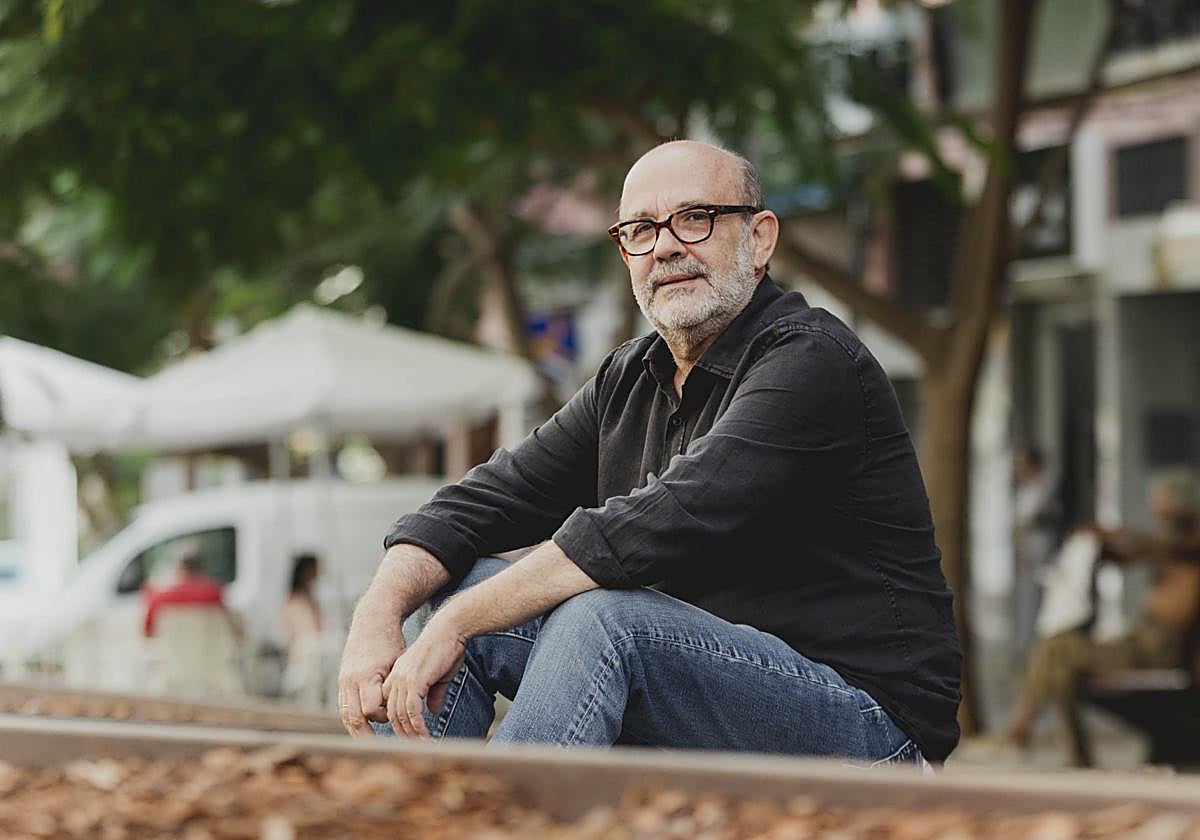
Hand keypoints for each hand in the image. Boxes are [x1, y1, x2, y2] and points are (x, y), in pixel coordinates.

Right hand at [337, 596, 405, 737]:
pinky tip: (363, 728)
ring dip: (357, 731)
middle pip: (354, 718)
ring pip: (346, 715)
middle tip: (380, 750)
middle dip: (366, 736)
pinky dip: (352, 719)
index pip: (372, 710)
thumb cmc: (392, 641)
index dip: (384, 717)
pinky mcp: (342, 680)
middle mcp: (351, 680)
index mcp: (367, 675)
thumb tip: (407, 711)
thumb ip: (398, 686)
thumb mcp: (399, 662)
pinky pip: (344, 706)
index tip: (395, 718)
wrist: (372, 621)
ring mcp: (343, 681)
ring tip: (370, 745)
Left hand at [382, 614, 466, 737]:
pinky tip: (427, 736)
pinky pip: (412, 711)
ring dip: (412, 734)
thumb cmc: (448, 648)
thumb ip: (433, 693)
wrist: (450, 629)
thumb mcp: (439, 675)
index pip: (390, 707)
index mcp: (397, 677)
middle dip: (403, 735)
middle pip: (392, 715)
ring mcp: (402, 680)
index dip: (398, 724)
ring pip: (400, 716)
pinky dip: (418, 726)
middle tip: (416, 750)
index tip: (409, 739)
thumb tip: (434, 710)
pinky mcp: (413, 681)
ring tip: (424, 747)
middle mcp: (395, 679)